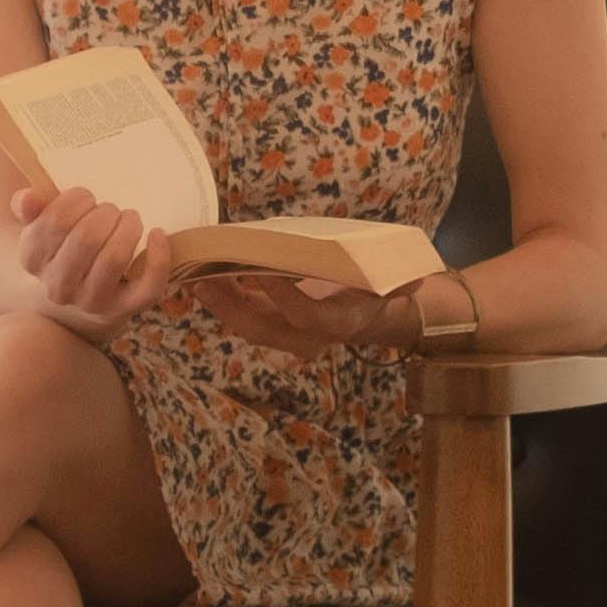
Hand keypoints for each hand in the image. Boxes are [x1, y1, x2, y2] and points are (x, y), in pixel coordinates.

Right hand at [10, 184, 174, 338]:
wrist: (73, 296)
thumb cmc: (59, 246)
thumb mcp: (37, 226)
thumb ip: (28, 207)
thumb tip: (28, 197)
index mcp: (32, 259)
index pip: (55, 221)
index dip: (77, 199)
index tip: (86, 198)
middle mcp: (58, 286)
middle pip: (86, 238)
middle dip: (105, 213)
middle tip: (110, 210)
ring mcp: (91, 301)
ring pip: (114, 258)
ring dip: (128, 227)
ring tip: (129, 218)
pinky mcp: (124, 308)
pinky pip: (148, 287)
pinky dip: (159, 259)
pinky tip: (157, 234)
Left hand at [190, 270, 416, 359]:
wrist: (371, 315)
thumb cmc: (377, 290)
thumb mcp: (390, 286)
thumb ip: (399, 283)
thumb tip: (414, 279)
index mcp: (337, 323)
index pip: (305, 316)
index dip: (283, 296)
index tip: (259, 269)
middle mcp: (308, 337)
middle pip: (261, 327)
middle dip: (229, 304)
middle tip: (204, 275)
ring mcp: (286, 335)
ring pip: (246, 324)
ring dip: (218, 301)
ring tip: (192, 273)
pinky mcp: (273, 325)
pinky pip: (243, 315)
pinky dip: (222, 297)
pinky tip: (202, 275)